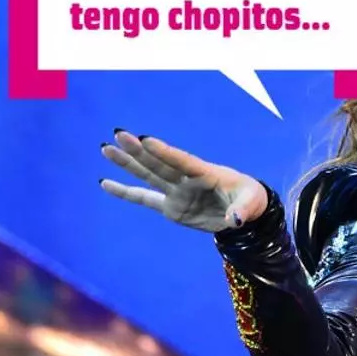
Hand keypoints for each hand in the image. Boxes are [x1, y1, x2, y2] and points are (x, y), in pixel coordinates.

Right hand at [98, 129, 266, 232]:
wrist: (244, 211)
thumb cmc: (250, 199)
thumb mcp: (251, 203)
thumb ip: (242, 210)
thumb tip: (234, 221)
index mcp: (207, 173)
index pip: (183, 161)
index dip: (165, 152)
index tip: (145, 140)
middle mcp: (187, 180)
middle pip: (159, 164)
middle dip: (139, 151)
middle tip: (118, 134)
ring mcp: (177, 192)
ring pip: (148, 175)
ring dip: (127, 163)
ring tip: (106, 149)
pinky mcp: (171, 207)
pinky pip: (144, 199)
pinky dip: (125, 192)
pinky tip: (105, 183)